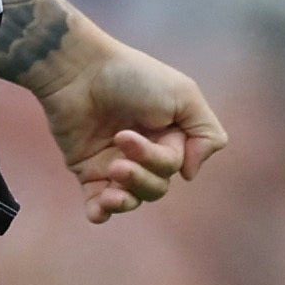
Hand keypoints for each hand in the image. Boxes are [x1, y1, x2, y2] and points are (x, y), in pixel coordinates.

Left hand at [22, 27, 227, 224]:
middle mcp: (144, 153)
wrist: (78, 70)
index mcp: (169, 136)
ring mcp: (114, 164)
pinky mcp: (87, 170)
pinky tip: (100, 209)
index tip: (133, 134)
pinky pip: (97, 206)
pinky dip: (101, 213)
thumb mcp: (184, 95)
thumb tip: (190, 174)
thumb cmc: (132, 77)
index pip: (174, 167)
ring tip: (112, 171)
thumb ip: (205, 134)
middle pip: (155, 188)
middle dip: (141, 174)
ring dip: (124, 197)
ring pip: (130, 199)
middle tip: (120, 143)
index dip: (160, 159)